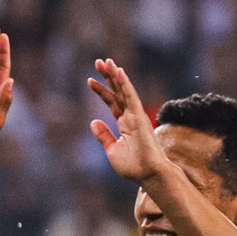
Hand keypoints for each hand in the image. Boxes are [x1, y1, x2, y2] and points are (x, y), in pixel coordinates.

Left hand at [87, 58, 171, 184]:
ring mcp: (136, 115)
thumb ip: (103, 135)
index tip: (89, 80)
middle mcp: (131, 116)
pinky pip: (131, 97)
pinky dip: (125, 85)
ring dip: (115, 76)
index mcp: (124, 123)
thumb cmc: (133, 165)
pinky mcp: (140, 117)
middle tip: (99, 61)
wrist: (147, 174)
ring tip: (106, 62)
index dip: (101, 91)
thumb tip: (93, 122)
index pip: (111, 102)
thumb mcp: (112, 150)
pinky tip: (118, 72)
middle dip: (108, 77)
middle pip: (117, 92)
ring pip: (124, 91)